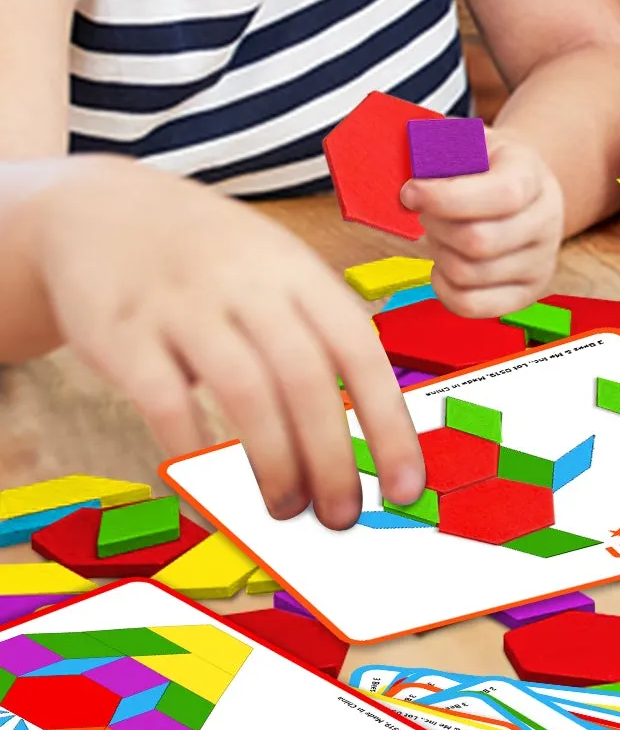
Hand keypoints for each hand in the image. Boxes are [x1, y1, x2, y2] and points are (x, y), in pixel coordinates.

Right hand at [22, 163, 424, 526]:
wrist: (103, 212)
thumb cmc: (211, 259)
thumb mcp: (276, 269)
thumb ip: (315, 334)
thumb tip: (367, 430)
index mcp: (299, 272)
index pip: (360, 350)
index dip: (389, 421)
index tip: (405, 485)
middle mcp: (250, 284)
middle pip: (307, 378)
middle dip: (333, 457)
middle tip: (341, 516)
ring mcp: (187, 305)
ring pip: (245, 393)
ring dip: (273, 463)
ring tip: (286, 509)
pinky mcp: (125, 332)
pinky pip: (164, 403)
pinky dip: (189, 451)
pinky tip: (200, 489)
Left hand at [404, 126, 563, 317]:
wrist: (521, 187)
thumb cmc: (482, 165)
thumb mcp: (464, 141)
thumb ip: (435, 150)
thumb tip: (408, 177)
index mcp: (533, 174)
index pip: (503, 195)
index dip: (447, 198)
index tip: (410, 191)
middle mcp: (547, 219)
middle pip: (479, 241)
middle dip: (437, 227)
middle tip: (426, 212)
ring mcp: (541, 260)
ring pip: (468, 275)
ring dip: (439, 253)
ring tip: (441, 233)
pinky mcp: (527, 293)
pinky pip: (469, 305)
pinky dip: (443, 287)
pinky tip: (445, 262)